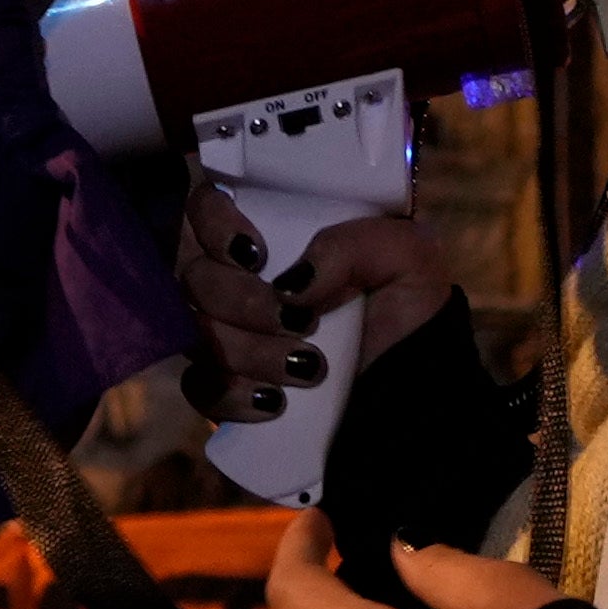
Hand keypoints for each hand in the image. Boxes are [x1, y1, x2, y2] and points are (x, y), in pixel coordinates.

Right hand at [172, 187, 461, 416]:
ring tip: (309, 369)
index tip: (256, 253)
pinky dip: (235, 395)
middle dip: (245, 302)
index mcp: (277, 232)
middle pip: (193, 274)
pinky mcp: (224, 387)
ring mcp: (226, 334)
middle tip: (301, 321)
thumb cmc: (410, 319)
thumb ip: (354, 243)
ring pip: (194, 332)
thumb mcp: (409, 259)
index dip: (214, 224)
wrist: (414, 404)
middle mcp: (240, 277)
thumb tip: (291, 283)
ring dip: (251, 352)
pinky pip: (198, 387)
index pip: (207, 204)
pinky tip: (277, 402)